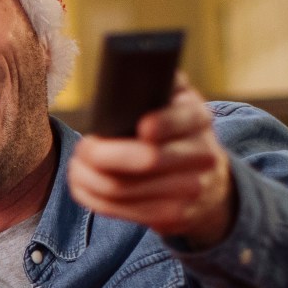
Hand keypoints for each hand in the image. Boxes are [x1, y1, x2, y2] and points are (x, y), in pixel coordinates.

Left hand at [67, 75, 236, 248]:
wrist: (210, 184)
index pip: (184, 119)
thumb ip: (160, 83)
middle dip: (105, 155)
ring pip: (126, 189)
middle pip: (147, 160)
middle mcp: (202, 156)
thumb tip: (128, 69)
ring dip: (91, 177)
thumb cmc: (178, 133)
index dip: (163, 124)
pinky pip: (123, 211)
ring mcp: (189, 191)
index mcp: (200, 119)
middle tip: (84, 147)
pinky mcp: (173, 217)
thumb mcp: (178, 103)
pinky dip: (95, 197)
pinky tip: (83, 184)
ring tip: (78, 165)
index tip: (140, 126)